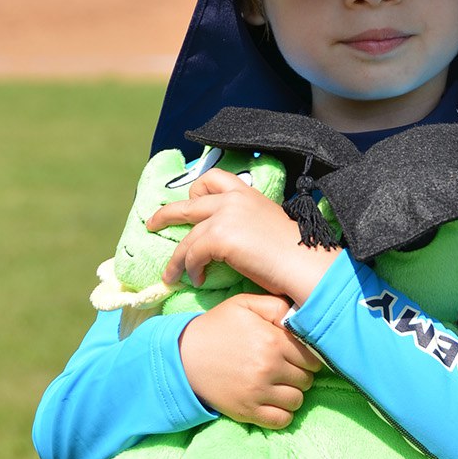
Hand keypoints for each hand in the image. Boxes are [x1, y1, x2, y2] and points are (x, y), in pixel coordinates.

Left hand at [147, 168, 339, 303]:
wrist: (306, 265)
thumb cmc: (295, 255)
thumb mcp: (268, 227)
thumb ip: (247, 225)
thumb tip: (233, 242)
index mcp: (247, 193)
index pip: (213, 178)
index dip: (196, 191)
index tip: (189, 203)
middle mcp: (233, 199)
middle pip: (188, 201)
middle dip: (165, 214)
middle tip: (151, 224)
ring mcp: (225, 216)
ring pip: (186, 236)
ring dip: (176, 258)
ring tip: (171, 275)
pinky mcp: (219, 236)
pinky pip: (191, 254)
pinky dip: (190, 269)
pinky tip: (197, 280)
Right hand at [178, 293, 322, 428]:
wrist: (182, 355)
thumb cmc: (217, 327)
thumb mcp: (244, 305)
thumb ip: (276, 306)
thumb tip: (302, 317)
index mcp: (272, 341)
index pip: (312, 358)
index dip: (307, 356)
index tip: (296, 355)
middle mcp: (269, 368)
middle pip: (307, 380)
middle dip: (299, 374)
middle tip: (284, 369)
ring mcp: (258, 392)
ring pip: (297, 401)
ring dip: (292, 394)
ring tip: (278, 385)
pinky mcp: (247, 411)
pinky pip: (282, 421)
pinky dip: (282, 414)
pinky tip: (272, 401)